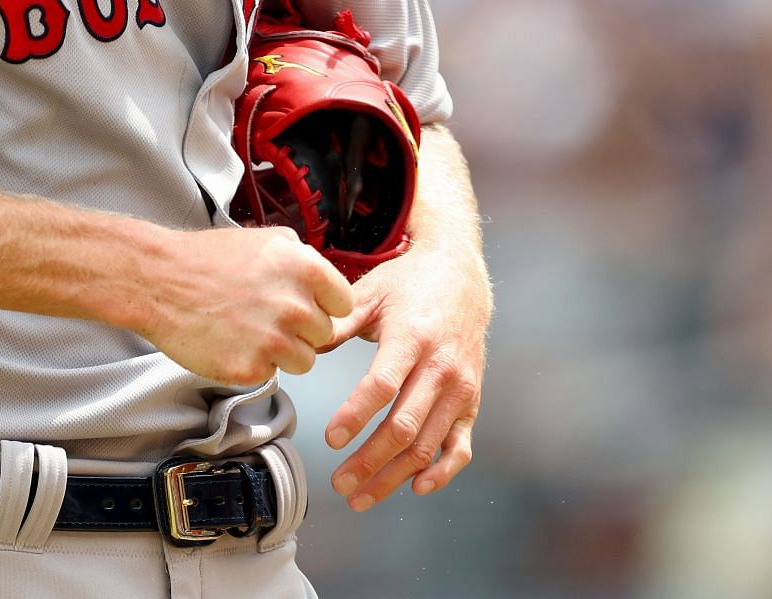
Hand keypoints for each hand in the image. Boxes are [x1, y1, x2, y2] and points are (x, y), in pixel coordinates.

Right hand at [137, 226, 354, 386]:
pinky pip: (271, 374)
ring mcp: (273, 341)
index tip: (308, 305)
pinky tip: (232, 341)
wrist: (158, 281)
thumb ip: (303, 259)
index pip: (344, 303)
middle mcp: (294, 306)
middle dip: (302, 329)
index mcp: (304, 270)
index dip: (325, 305)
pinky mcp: (250, 370)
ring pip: (304, 361)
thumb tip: (323, 281)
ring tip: (251, 330)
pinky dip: (254, 364)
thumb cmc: (206, 259)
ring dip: (283, 351)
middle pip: (325, 335)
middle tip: (268, 316)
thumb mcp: (266, 240)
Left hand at [320, 239, 490, 509]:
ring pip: (427, 445)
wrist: (460, 275)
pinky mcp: (472, 402)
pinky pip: (461, 446)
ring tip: (361, 495)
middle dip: (369, 460)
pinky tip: (416, 487)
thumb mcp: (370, 293)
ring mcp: (459, 388)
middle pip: (404, 426)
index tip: (330, 439)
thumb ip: (338, 323)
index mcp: (411, 338)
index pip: (383, 385)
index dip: (356, 415)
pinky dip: (442, 472)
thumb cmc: (408, 285)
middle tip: (339, 482)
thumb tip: (299, 347)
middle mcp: (440, 367)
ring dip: (394, 476)